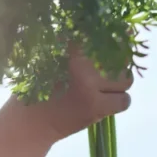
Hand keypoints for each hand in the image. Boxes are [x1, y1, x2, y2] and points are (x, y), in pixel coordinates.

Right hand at [2, 43, 133, 147]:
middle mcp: (82, 64)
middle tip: (112, 70)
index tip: (122, 33)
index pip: (103, 36)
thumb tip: (103, 35)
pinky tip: (108, 101)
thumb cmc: (40, 87)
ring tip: (109, 86)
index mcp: (70, 49)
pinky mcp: (95, 107)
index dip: (116, 36)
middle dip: (119, 63)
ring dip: (121, 83)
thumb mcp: (52, 60)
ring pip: (126, 79)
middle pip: (119, 57)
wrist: (31, 122)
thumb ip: (75, 49)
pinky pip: (124, 101)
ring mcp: (90, 86)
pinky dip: (119, 101)